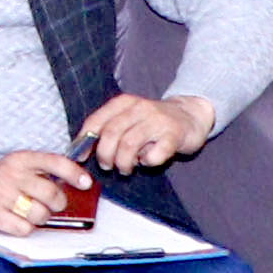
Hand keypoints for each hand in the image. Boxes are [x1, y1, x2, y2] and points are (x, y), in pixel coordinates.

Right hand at [0, 150, 92, 235]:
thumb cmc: (2, 181)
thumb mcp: (20, 167)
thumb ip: (45, 171)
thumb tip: (79, 182)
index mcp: (21, 159)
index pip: (54, 162)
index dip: (74, 173)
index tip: (85, 183)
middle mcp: (11, 174)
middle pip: (51, 193)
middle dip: (56, 203)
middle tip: (50, 204)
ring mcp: (0, 193)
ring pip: (40, 214)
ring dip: (39, 217)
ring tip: (29, 212)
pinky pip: (24, 228)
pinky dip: (24, 228)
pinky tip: (16, 220)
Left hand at [82, 91, 212, 173]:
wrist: (191, 115)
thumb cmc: (152, 123)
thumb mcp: (128, 118)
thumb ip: (109, 130)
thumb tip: (83, 151)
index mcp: (123, 103)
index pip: (96, 121)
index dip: (85, 141)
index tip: (82, 157)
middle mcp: (139, 108)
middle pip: (111, 134)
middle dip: (104, 155)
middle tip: (108, 166)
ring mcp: (157, 120)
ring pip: (129, 145)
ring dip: (123, 162)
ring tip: (126, 169)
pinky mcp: (174, 135)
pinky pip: (154, 155)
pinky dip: (147, 163)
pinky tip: (148, 161)